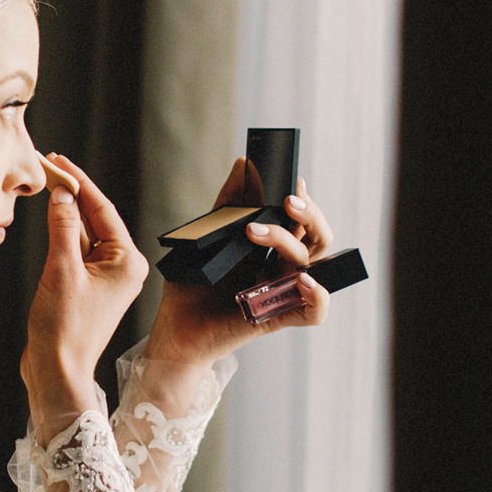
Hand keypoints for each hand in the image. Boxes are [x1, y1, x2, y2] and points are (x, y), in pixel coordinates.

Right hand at [22, 153, 148, 424]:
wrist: (56, 371)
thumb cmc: (64, 328)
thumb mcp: (61, 269)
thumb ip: (63, 226)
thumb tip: (61, 193)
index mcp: (128, 262)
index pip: (103, 209)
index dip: (78, 181)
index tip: (58, 159)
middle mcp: (123, 267)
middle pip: (95, 218)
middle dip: (72, 191)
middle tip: (48, 163)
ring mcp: (106, 278)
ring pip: (84, 233)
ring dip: (65, 211)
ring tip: (45, 182)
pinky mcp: (88, 287)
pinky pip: (76, 251)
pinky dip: (62, 233)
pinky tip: (49, 214)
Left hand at [144, 158, 337, 366]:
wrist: (174, 328)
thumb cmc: (192, 285)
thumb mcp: (207, 237)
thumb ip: (228, 204)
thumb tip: (244, 163)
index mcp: (272, 248)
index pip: (301, 220)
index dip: (304, 200)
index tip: (293, 179)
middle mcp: (282, 268)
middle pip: (317, 237)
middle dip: (309, 214)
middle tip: (286, 200)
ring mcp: (282, 292)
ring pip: (313, 264)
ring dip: (290, 242)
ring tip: (255, 230)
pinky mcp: (277, 318)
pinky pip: (314, 311)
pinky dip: (317, 295)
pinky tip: (301, 280)